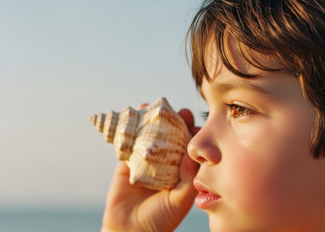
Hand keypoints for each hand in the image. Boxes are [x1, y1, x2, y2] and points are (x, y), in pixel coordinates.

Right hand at [101, 104, 199, 231]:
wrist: (130, 231)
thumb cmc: (160, 219)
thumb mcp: (180, 200)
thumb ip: (189, 179)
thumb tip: (194, 154)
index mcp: (181, 171)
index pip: (190, 147)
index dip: (194, 134)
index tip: (198, 124)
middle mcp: (165, 163)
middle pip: (172, 137)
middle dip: (176, 122)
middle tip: (182, 112)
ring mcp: (146, 161)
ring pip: (151, 135)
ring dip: (153, 120)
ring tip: (157, 106)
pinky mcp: (127, 162)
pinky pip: (129, 142)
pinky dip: (131, 127)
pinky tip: (135, 114)